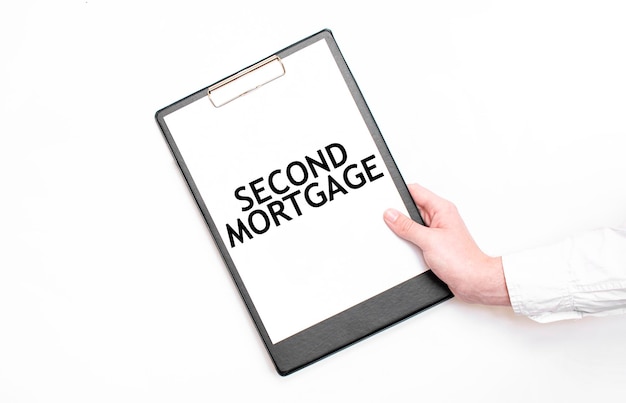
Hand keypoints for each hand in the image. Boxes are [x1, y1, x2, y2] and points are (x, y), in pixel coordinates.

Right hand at [383, 184, 509, 305]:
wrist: (473, 282)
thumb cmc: (462, 260)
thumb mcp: (428, 240)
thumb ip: (407, 227)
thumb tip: (391, 215)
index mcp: (442, 209)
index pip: (416, 191)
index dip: (399, 193)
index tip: (385, 200)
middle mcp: (440, 218)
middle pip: (412, 208)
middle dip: (399, 214)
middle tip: (389, 221)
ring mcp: (437, 231)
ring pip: (413, 224)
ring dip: (405, 231)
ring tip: (401, 238)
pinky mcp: (435, 245)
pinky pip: (416, 238)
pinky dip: (409, 242)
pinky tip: (407, 248)